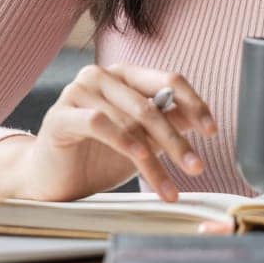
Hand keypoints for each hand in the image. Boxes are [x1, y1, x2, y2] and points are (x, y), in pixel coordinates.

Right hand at [21, 62, 217, 203]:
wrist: (51, 180)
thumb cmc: (96, 157)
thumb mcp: (141, 141)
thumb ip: (166, 124)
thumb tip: (200, 120)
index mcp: (124, 75)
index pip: (168, 80)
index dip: (194, 104)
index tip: (212, 131)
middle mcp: (101, 75)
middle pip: (151, 104)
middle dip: (177, 141)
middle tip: (197, 168)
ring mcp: (78, 91)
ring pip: (129, 121)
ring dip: (155, 159)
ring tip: (169, 187)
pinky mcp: (60, 114)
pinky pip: (99, 123)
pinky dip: (124, 142)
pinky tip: (140, 160)